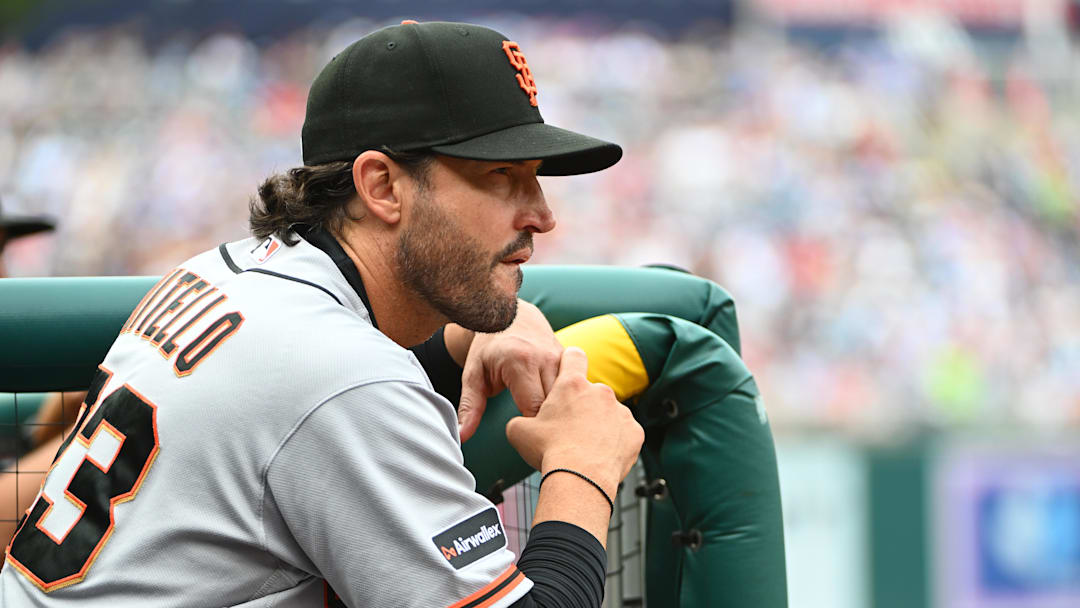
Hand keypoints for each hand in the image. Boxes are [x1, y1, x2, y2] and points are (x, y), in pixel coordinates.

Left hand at [452, 300, 563, 441]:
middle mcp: (546, 359)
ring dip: (561, 414)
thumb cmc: (490, 348)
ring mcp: (562, 358)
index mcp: (520, 363)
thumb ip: (470, 407)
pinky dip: (568, 402)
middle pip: (556, 406)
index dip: (531, 429)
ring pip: (571, 399)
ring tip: (549, 423)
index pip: (535, 410)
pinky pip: (576, 389)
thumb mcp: (474, 375)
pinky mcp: (572, 361)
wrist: (511, 315)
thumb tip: (461, 436)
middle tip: (538, 434)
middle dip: (549, 424)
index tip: (524, 435)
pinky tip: (560, 409)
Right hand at [506, 347, 643, 494]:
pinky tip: (601, 456)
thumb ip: (521, 419)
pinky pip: (625, 433)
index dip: (570, 362)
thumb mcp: (519, 432)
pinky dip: (616, 442)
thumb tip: (521, 424)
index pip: (574, 356)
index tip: (567, 372)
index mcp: (572, 386)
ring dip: (600, 425)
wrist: (580, 479)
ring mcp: (621, 412)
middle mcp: (600, 392)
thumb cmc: (550, 452)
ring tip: (586, 448)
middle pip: (591, 392)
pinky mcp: (635, 432)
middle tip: (570, 430)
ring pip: (609, 413)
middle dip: (583, 407)